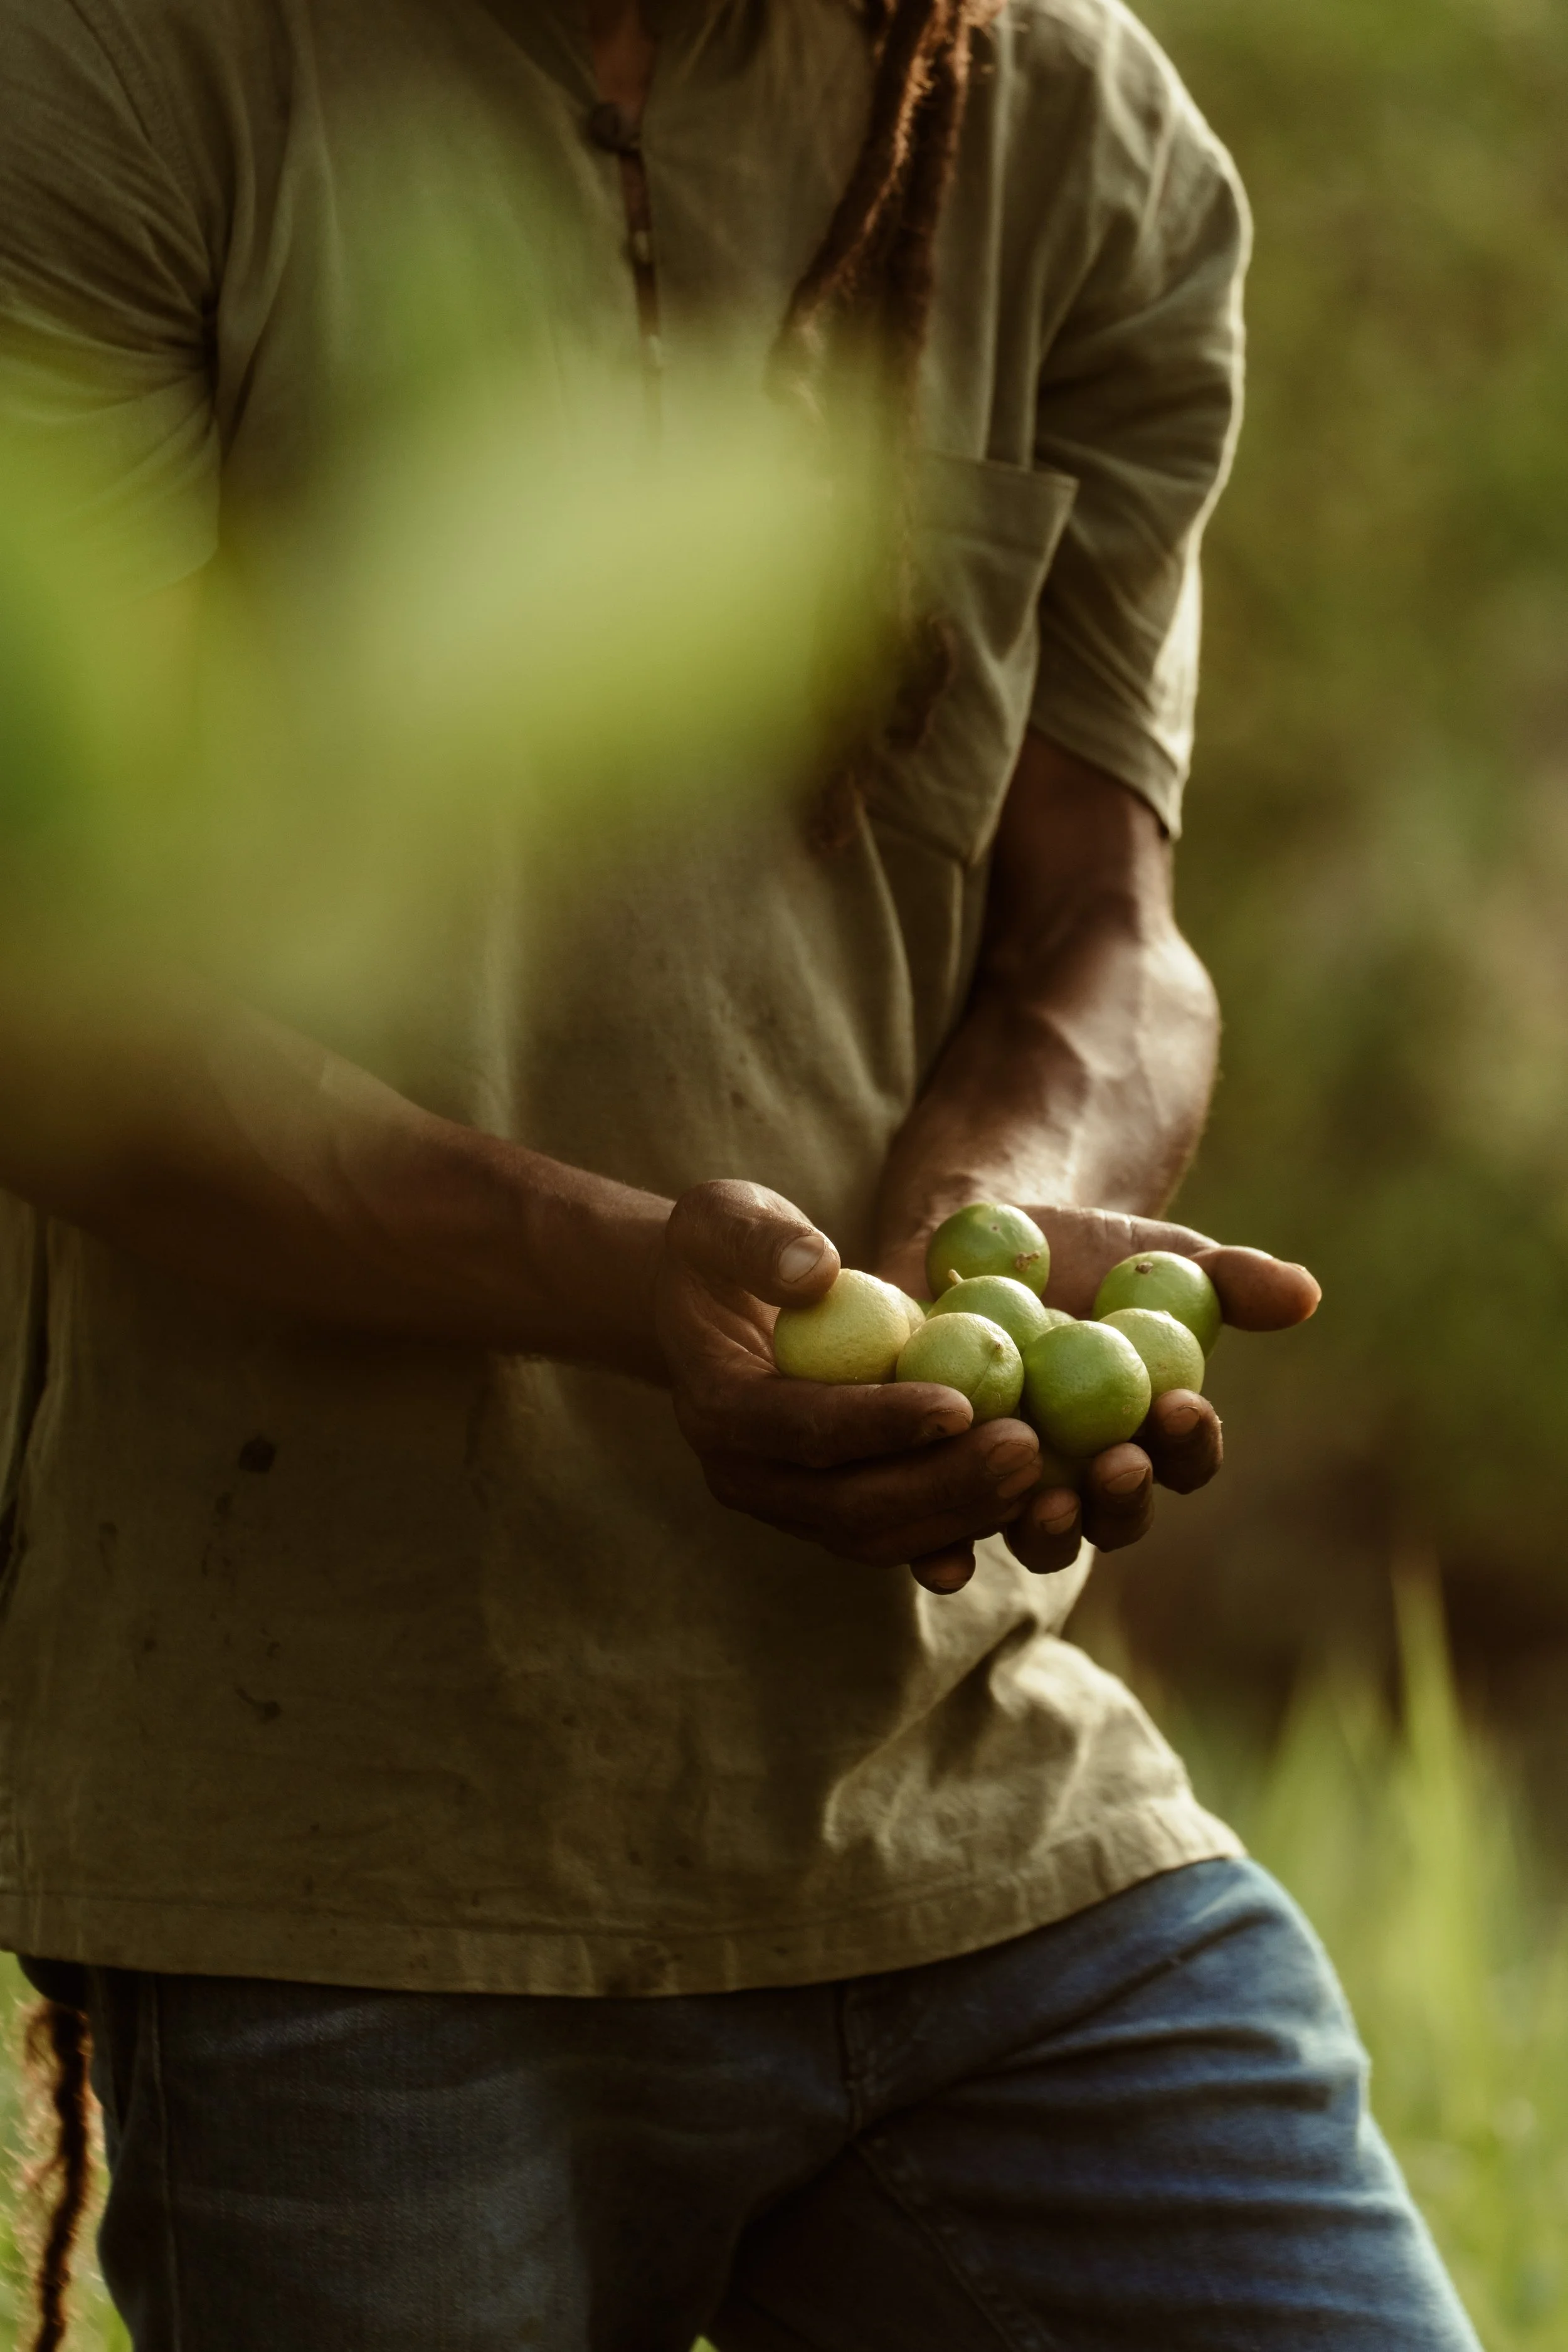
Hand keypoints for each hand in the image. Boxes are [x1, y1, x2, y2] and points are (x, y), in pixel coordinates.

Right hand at [656, 1180, 1047, 1579]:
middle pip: (847, 1504)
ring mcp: (786, 1506)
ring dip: (962, 1513)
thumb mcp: (722, 1218)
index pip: (805, 1427)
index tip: (962, 1402)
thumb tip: (822, 1271)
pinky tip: (1025, 1502)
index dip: (883, 1422)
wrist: (703, 1310)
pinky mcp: (825, 1514)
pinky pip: (897, 1540)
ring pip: (877, 1539)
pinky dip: (959, 1528)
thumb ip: (759, 1240)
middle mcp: (745, 1476)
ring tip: (1041, 1473)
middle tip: (1025, 1446)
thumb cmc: (718, 1252)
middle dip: (942, 1481)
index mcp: (716, 1408)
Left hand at [879, 1206, 1319, 1590]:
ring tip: (1046, 1501)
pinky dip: (945, 1556)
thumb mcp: (1161, 1259)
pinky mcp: (941, 1481)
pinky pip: (944, 1533)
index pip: (1185, 1461)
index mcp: (1151, 1438)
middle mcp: (1086, 1480)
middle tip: (1116, 1464)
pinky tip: (944, 1561)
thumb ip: (1230, 1279)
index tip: (1182, 1406)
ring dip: (1047, 1531)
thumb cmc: (1093, 1256)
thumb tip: (1303, 1292)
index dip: (1189, 1445)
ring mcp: (1011, 1489)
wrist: (986, 1244)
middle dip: (1121, 1500)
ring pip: (1036, 1536)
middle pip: (1114, 1518)